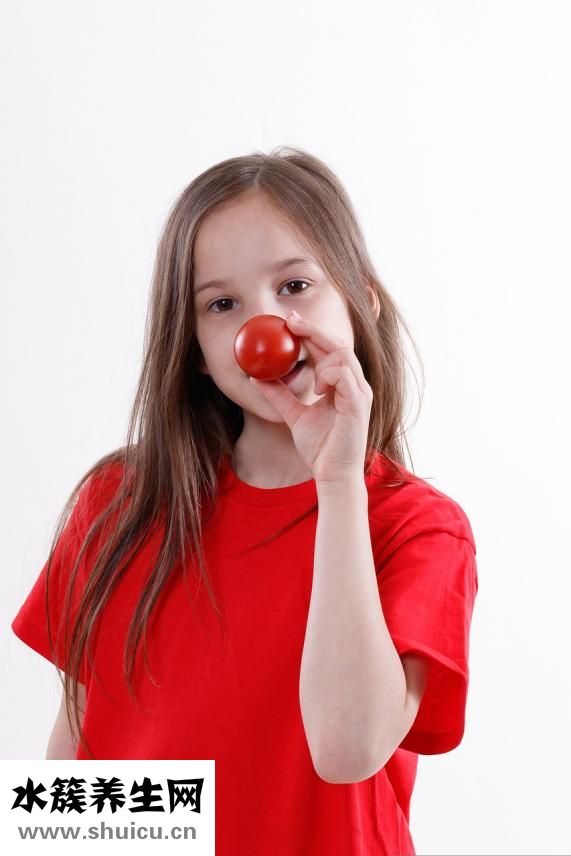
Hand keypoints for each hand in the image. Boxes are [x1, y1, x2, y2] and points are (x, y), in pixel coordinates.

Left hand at [248, 310, 372, 484]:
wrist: (332, 474)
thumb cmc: (320, 447)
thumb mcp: (293, 415)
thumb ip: (279, 395)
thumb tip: (256, 378)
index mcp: (341, 384)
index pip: (328, 350)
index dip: (310, 333)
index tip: (289, 322)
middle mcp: (354, 384)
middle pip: (337, 344)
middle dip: (313, 330)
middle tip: (290, 321)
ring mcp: (359, 393)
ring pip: (343, 355)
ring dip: (321, 356)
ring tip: (309, 373)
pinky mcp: (359, 405)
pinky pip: (345, 376)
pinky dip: (329, 375)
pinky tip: (318, 388)